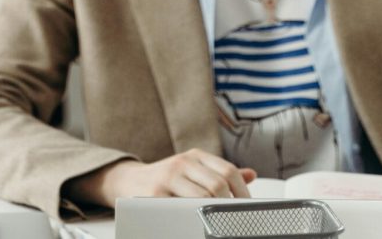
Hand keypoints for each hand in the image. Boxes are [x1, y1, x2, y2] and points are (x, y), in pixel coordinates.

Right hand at [67, 150, 255, 208]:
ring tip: (217, 223)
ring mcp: (168, 177)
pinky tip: (197, 224)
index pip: (228, 170)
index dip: (242, 192)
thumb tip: (252, 174)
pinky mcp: (156, 195)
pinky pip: (182, 210)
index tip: (247, 210)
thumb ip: (220, 173)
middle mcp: (183, 162)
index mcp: (195, 156)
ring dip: (214, 214)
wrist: (129, 182)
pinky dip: (194, 220)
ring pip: (202, 198)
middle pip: (218, 185)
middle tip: (234, 220)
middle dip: (230, 207)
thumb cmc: (166, 179)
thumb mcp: (193, 170)